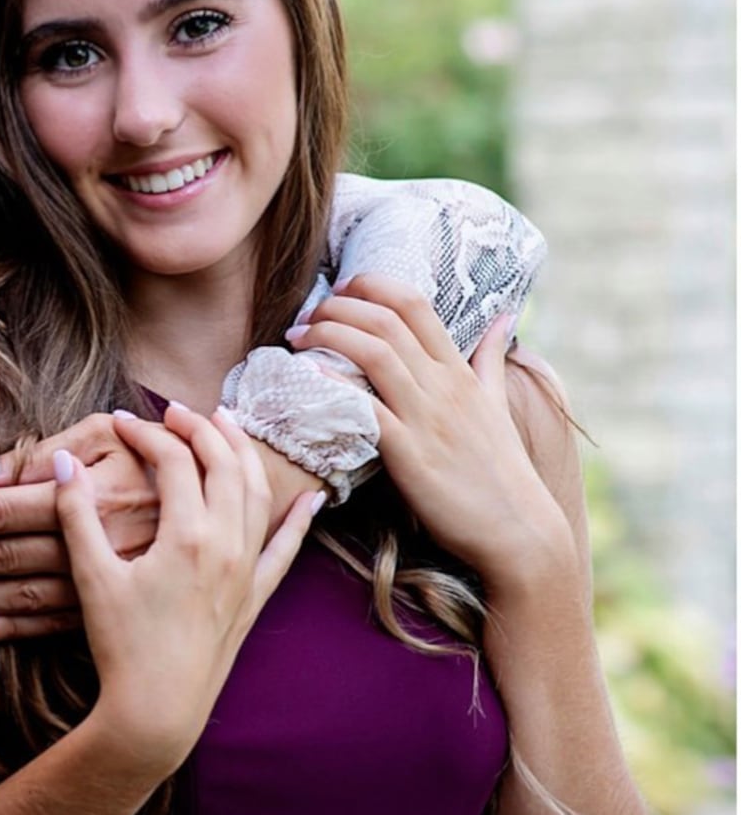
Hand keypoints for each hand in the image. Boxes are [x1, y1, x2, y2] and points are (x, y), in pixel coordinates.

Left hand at [0, 412, 159, 642]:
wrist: (218, 502)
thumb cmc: (151, 456)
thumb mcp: (107, 434)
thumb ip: (45, 452)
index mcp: (84, 496)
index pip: (1, 508)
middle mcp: (89, 544)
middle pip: (1, 556)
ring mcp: (99, 581)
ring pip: (18, 596)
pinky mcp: (107, 606)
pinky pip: (49, 625)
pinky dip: (6, 631)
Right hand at [58, 406, 318, 785]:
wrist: (156, 712)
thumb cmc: (121, 647)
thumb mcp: (91, 578)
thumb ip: (77, 515)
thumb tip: (65, 461)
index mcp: (187, 535)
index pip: (173, 459)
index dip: (146, 432)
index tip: (120, 422)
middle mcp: (226, 545)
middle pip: (224, 463)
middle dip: (200, 427)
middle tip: (173, 412)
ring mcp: (246, 571)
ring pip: (256, 494)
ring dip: (243, 453)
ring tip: (227, 425)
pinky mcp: (254, 598)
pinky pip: (285, 550)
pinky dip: (298, 522)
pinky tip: (310, 499)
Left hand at [289, 275, 572, 593]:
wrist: (518, 529)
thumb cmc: (503, 470)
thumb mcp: (497, 404)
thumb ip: (490, 360)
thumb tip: (502, 317)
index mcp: (459, 370)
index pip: (414, 304)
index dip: (371, 286)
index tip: (343, 290)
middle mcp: (442, 385)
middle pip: (384, 320)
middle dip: (337, 307)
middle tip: (307, 313)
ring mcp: (426, 418)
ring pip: (373, 353)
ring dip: (327, 335)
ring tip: (297, 337)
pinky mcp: (410, 454)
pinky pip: (366, 409)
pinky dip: (334, 386)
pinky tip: (307, 376)